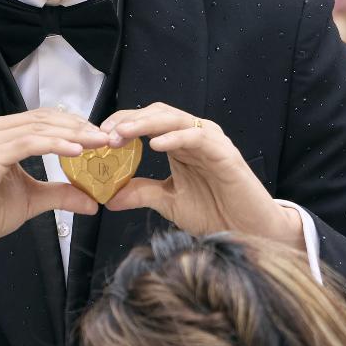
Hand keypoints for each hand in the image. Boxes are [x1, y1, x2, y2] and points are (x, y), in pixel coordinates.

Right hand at [0, 109, 112, 257]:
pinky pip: (28, 144)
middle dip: (78, 128)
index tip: (100, 135)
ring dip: (72, 136)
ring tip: (99, 143)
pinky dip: (55, 145)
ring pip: (38, 130)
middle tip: (106, 137)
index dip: (72, 125)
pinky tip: (77, 151)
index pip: (40, 120)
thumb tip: (93, 201)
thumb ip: (59, 193)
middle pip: (41, 120)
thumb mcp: (31, 199)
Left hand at [99, 103, 301, 243]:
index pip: (147, 122)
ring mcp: (210, 142)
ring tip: (121, 134)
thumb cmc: (215, 212)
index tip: (98, 137)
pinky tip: (155, 145)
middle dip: (128, 120)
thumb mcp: (169, 202)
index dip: (122, 125)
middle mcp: (194, 136)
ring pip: (174, 120)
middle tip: (103, 133)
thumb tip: (110, 198)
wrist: (247, 231)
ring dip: (144, 125)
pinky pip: (197, 136)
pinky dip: (175, 137)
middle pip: (157, 114)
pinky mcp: (225, 153)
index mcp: (180, 143)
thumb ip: (142, 193)